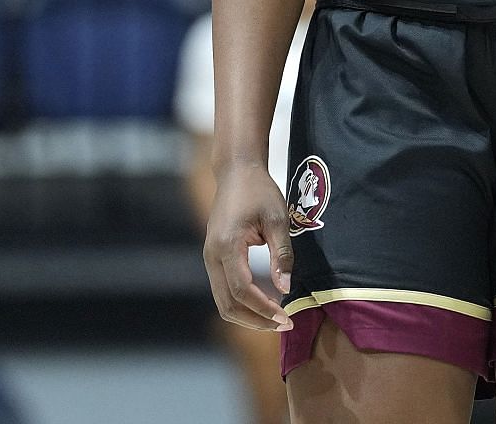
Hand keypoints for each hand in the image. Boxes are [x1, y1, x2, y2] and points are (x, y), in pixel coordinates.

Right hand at [204, 161, 294, 332]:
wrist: (236, 172)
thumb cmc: (259, 191)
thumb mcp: (277, 219)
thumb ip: (281, 254)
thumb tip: (285, 288)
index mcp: (226, 246)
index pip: (242, 291)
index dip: (264, 309)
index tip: (286, 318)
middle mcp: (212, 257)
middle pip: (228, 304)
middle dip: (256, 320)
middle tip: (284, 324)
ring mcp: (209, 259)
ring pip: (223, 301)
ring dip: (248, 316)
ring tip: (275, 319)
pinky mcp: (213, 258)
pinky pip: (223, 291)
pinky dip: (242, 304)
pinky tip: (264, 304)